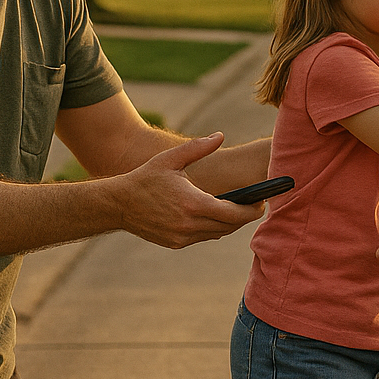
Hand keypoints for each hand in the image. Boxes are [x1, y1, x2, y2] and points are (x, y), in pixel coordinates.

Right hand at [117, 133, 263, 247]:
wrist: (118, 204)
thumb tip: (220, 136)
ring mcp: (182, 237)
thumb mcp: (171, 159)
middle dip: (244, 216)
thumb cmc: (146, 178)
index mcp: (193, 204)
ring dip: (229, 223)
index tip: (261, 202)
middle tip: (254, 204)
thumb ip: (198, 148)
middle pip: (230, 226)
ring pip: (218, 233)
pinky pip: (203, 237)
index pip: (234, 213)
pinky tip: (214, 215)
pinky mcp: (176, 243)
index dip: (252, 210)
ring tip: (236, 207)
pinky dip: (212, 228)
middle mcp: (190, 224)